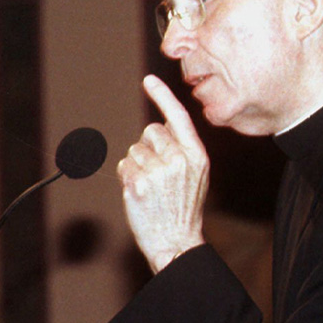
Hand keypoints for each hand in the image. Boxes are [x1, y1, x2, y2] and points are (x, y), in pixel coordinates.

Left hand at [117, 75, 208, 272]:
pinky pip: (125, 165)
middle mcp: (179, 160)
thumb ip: (183, 148)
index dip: (163, 96)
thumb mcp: (196, 175)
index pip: (178, 117)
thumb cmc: (183, 207)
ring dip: (137, 164)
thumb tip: (164, 123)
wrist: (177, 241)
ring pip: (135, 149)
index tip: (148, 80)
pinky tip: (140, 193)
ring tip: (150, 187)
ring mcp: (157, 172)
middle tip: (157, 172)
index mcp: (197, 155)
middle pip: (151, 131)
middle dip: (149, 146)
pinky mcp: (137, 184)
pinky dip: (128, 176)